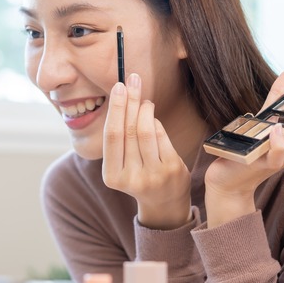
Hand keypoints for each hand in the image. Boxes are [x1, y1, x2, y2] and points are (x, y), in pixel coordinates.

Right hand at [102, 73, 190, 229]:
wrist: (164, 202)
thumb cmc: (138, 174)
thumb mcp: (121, 163)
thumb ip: (119, 138)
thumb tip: (121, 96)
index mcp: (112, 176)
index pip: (112, 136)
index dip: (115, 108)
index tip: (118, 87)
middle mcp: (131, 178)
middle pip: (129, 130)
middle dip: (130, 101)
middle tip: (132, 80)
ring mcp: (153, 175)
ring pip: (146, 131)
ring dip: (145, 109)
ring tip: (143, 99)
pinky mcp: (172, 170)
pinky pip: (162, 136)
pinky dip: (155, 122)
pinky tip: (152, 116)